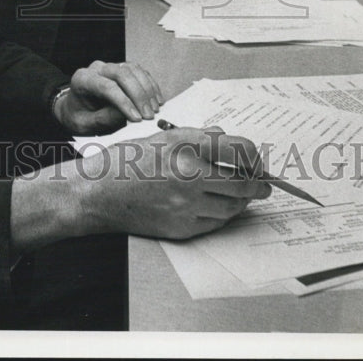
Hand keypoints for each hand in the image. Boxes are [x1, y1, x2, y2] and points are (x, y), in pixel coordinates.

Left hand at [53, 60, 162, 134]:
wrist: (76, 107)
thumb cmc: (79, 116)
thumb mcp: (85, 124)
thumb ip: (103, 118)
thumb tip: (126, 114)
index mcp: (82, 80)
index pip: (106, 87)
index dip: (124, 101)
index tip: (137, 118)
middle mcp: (96, 69)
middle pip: (121, 73)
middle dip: (138, 95)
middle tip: (149, 115)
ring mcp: (110, 66)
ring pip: (133, 69)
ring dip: (147, 89)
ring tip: (154, 109)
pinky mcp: (122, 68)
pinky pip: (139, 71)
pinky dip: (150, 85)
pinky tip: (156, 100)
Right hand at [82, 126, 271, 240]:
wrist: (98, 193)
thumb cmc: (126, 161)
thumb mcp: (161, 136)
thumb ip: (196, 136)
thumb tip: (224, 137)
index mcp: (186, 145)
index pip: (239, 150)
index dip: (254, 157)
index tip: (257, 161)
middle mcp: (190, 174)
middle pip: (243, 182)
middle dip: (258, 183)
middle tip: (264, 184)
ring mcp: (187, 204)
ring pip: (233, 206)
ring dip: (243, 201)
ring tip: (244, 195)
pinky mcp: (181, 227)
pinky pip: (215, 222)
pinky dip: (223, 214)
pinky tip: (220, 206)